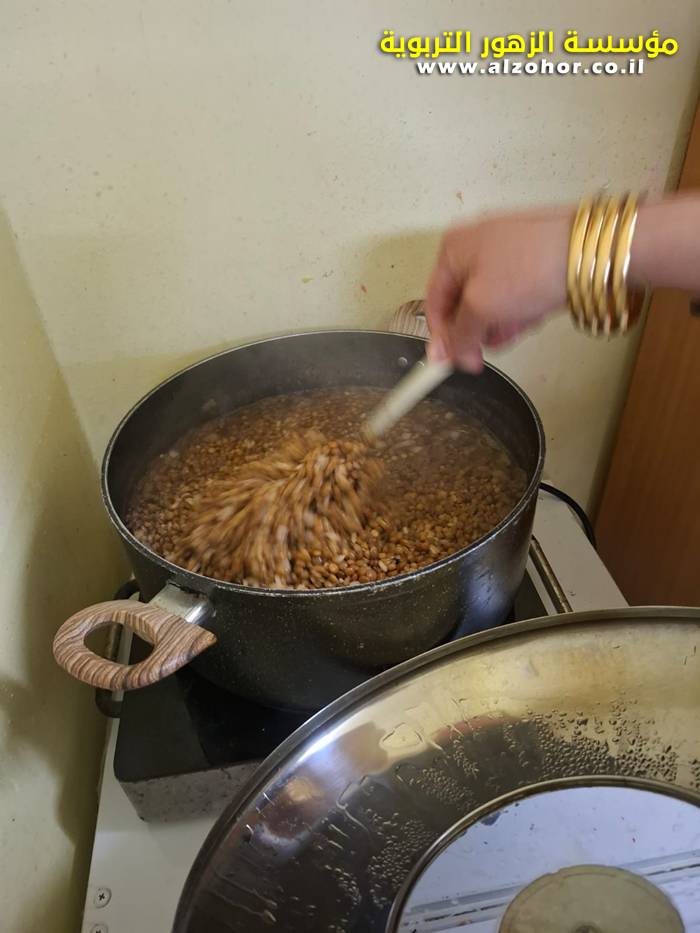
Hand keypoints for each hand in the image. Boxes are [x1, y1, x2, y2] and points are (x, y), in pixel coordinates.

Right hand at [426, 207, 572, 371]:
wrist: (587, 253)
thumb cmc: (523, 272)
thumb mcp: (480, 308)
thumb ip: (458, 336)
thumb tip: (444, 358)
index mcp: (453, 249)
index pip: (434, 302)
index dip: (440, 337)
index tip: (451, 366)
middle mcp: (475, 247)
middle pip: (462, 305)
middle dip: (475, 331)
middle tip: (486, 353)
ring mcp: (506, 253)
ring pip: (490, 304)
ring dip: (499, 324)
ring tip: (518, 326)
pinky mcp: (532, 263)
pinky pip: (513, 296)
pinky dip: (518, 313)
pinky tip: (532, 317)